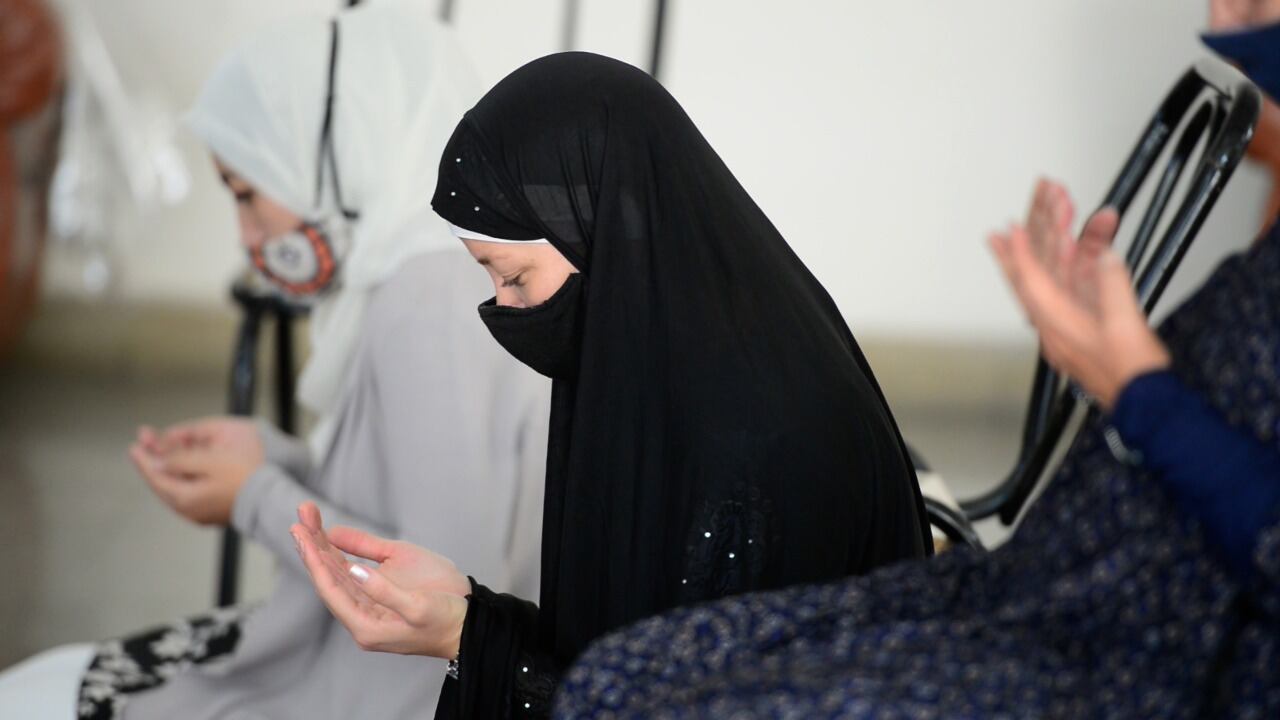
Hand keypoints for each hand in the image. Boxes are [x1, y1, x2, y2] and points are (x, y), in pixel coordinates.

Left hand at [129, 419, 263, 525]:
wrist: (268, 498)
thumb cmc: (243, 476)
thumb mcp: (208, 461)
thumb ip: (179, 462)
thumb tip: (158, 464)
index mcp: (184, 498)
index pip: (155, 477)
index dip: (144, 460)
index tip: (134, 446)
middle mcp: (188, 510)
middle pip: (162, 484)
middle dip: (153, 464)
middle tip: (144, 447)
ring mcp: (199, 515)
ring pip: (175, 490)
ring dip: (168, 472)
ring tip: (163, 455)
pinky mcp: (210, 514)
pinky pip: (188, 495)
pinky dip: (181, 480)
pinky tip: (183, 471)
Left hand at [291, 502, 469, 657]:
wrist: (470, 626)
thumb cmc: (448, 619)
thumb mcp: (418, 606)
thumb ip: (383, 590)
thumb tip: (352, 569)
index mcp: (366, 626)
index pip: (331, 588)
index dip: (315, 559)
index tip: (302, 533)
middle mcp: (362, 617)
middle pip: (329, 578)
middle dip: (313, 546)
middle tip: (301, 514)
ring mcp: (370, 605)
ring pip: (337, 573)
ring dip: (322, 545)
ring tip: (309, 517)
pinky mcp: (381, 593)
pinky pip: (352, 572)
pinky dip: (338, 552)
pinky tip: (327, 536)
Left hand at [989, 179, 1170, 408]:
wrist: (1147, 402)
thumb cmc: (1132, 374)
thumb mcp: (1125, 326)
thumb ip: (1113, 286)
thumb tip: (1104, 257)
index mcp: (1058, 327)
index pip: (1032, 283)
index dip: (1021, 254)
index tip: (1009, 231)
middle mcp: (1058, 324)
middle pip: (1036, 278)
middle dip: (1023, 250)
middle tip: (1000, 232)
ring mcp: (1073, 322)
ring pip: (1058, 278)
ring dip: (1055, 249)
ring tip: (1039, 223)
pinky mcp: (1090, 322)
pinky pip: (1079, 285)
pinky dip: (1082, 262)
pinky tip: (1080, 243)